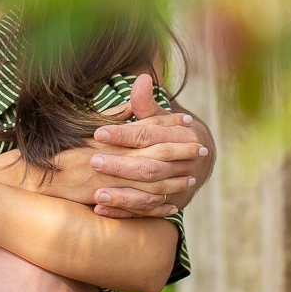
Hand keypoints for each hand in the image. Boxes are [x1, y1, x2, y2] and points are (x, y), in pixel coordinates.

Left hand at [88, 74, 208, 217]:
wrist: (197, 158)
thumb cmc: (167, 133)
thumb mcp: (159, 116)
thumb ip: (145, 103)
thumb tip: (141, 79)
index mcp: (177, 137)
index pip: (148, 136)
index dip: (123, 135)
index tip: (98, 133)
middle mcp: (181, 164)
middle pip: (148, 167)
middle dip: (120, 166)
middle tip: (93, 161)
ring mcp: (177, 187)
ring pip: (149, 194)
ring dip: (122, 196)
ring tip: (96, 195)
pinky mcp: (169, 205)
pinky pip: (145, 212)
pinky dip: (123, 212)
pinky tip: (100, 209)